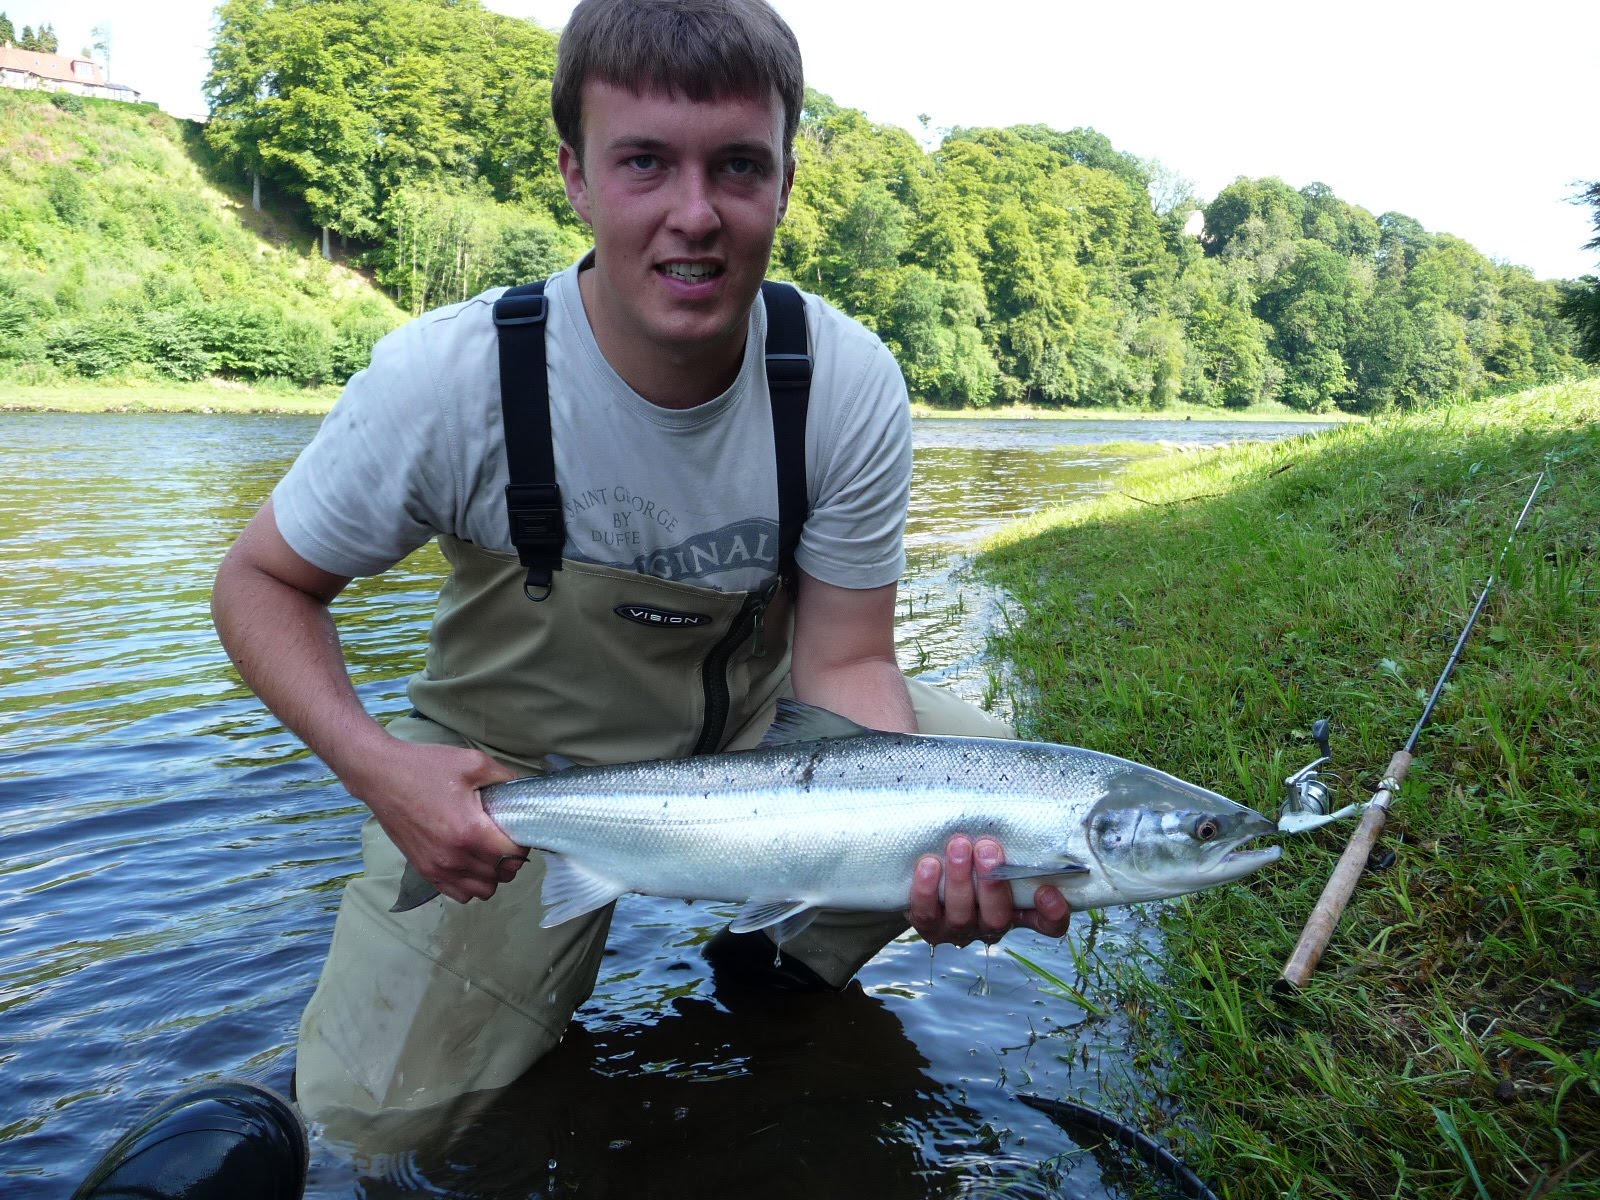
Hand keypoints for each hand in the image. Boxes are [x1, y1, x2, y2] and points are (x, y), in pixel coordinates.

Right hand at [345, 735, 523, 904]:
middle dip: (510, 858)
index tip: (520, 829)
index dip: (523, 842)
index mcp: (470, 831)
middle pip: (501, 874)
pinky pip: (459, 894)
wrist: (381, 775)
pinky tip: (470, 862)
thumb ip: (505, 779)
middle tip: (505, 837)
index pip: (513, 853)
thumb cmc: (426, 767)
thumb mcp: (474, 763)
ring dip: (492, 874)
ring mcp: (438, 868)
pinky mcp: (424, 871)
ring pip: (483, 890)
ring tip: (489, 852)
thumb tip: (524, 794)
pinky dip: (471, 884)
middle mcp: (454, 857)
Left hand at [906, 834, 1070, 947]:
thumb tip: (1019, 805)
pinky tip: (929, 864)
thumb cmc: (971, 854)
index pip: (1048, 924)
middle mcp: (990, 924)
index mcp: (1017, 909)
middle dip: (992, 884)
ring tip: (958, 845)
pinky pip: (926, 913)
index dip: (1052, 913)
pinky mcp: (928, 926)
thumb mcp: (994, 852)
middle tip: (987, 848)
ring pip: (962, 914)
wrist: (927, 872)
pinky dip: (927, 888)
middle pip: (998, 917)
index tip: (1046, 890)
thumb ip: (1010, 841)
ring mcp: (958, 929)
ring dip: (960, 879)